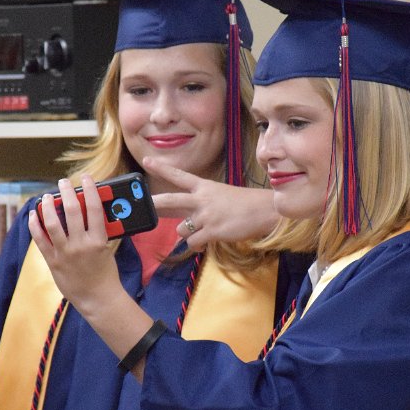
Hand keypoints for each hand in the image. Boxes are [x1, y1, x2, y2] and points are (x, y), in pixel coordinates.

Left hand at [29, 176, 126, 314]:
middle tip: (64, 183)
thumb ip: (99, 231)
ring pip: (53, 222)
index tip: (87, 178)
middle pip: (73, 210)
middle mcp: (81, 244)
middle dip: (67, 192)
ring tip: (47, 196)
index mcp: (99, 240)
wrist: (97, 298)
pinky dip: (35, 225)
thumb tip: (90, 211)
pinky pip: (40, 239)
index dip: (91, 189)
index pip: (95, 208)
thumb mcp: (108, 249)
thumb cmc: (106, 273)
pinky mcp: (53, 261)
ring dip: (48, 206)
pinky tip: (34, 214)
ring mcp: (65, 253)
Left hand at [143, 156, 279, 249]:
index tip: (146, 162)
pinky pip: (193, 243)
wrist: (264, 211)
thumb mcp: (220, 196)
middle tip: (144, 205)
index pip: (179, 176)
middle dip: (155, 203)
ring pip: (180, 229)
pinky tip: (207, 243)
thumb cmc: (244, 204)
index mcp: (204, 187)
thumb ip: (200, 205)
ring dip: (187, 234)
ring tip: (203, 233)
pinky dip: (197, 246)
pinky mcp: (211, 230)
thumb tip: (183, 221)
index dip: (161, 169)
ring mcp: (205, 215)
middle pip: (170, 199)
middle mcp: (202, 199)